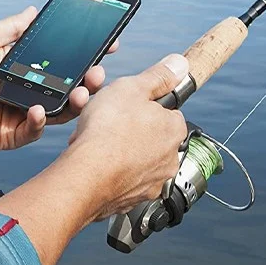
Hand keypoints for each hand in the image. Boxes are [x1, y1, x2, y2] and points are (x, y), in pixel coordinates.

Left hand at [0, 7, 119, 152]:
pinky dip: (41, 121)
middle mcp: (26, 89)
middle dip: (88, 79)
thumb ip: (12, 27)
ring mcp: (20, 113)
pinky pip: (35, 130)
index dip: (84, 55)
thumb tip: (34, 10)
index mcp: (22, 66)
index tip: (107, 45)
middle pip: (67, 86)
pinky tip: (39, 109)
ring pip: (59, 111)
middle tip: (99, 72)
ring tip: (81, 92)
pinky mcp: (11, 135)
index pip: (61, 61)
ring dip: (74, 102)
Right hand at [0, 53, 190, 264]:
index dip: (142, 106)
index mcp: (174, 129)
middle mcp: (169, 158)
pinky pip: (121, 181)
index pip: (165, 112)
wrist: (86, 175)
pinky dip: (109, 173)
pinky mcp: (132, 200)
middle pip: (149, 137)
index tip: (126, 106)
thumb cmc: (107, 131)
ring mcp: (151, 182)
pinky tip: (94, 164)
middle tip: (106, 123)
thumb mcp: (132, 88)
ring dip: (117, 151)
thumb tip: (179, 64)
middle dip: (129, 130)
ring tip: (96, 143)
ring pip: (134, 160)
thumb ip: (157, 76)